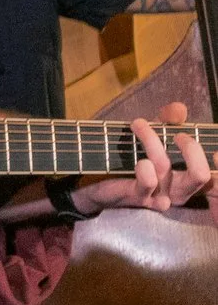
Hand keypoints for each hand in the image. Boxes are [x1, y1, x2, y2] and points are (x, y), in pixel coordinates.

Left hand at [78, 102, 211, 214]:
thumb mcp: (154, 137)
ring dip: (150, 139)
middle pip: (201, 175)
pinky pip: (147, 181)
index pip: (215, 179)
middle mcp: (180, 192)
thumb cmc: (133, 160)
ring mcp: (160, 197)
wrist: (99, 186)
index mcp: (189, 180)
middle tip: (178, 134)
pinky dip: (143, 165)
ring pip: (164, 166)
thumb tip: (179, 107)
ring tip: (138, 124)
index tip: (209, 146)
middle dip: (191, 149)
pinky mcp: (139, 197)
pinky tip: (138, 160)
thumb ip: (168, 122)